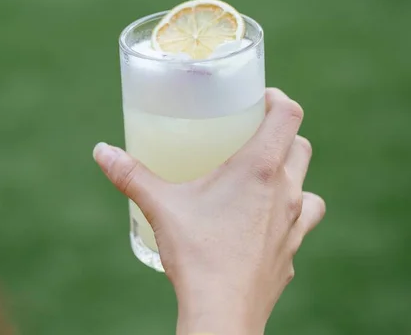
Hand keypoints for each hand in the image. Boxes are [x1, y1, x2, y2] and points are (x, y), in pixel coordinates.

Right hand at [93, 88, 325, 334]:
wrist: (222, 314)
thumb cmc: (197, 254)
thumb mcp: (160, 207)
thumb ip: (131, 175)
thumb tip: (102, 151)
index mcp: (259, 169)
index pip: (289, 116)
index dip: (279, 99)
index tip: (263, 98)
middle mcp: (286, 191)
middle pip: (301, 146)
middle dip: (282, 134)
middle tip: (252, 136)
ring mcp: (294, 224)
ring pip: (308, 185)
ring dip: (291, 175)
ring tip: (261, 180)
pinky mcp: (292, 252)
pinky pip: (301, 222)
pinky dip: (288, 214)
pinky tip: (262, 223)